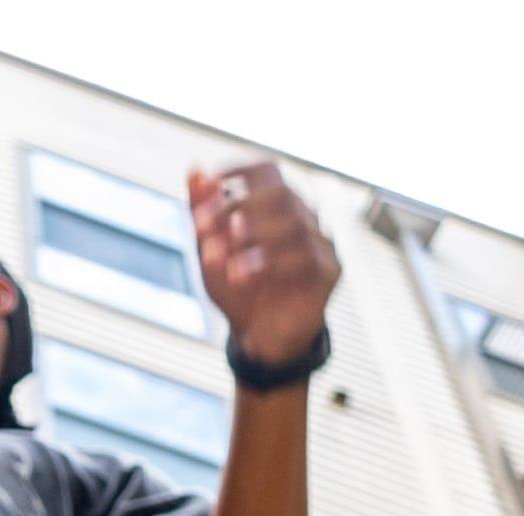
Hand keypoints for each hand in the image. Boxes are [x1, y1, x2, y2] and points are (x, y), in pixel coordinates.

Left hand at [187, 160, 338, 365]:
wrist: (259, 337)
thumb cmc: (238, 289)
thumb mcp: (211, 250)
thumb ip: (202, 212)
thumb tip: (194, 170)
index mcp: (278, 206)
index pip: (267, 171)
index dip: (239, 171)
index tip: (209, 184)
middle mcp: (304, 217)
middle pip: (280, 194)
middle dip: (236, 207)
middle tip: (201, 226)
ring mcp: (321, 242)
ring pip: (295, 224)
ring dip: (250, 237)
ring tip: (217, 256)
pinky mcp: (329, 271)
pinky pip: (306, 258)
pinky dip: (268, 264)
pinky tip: (240, 276)